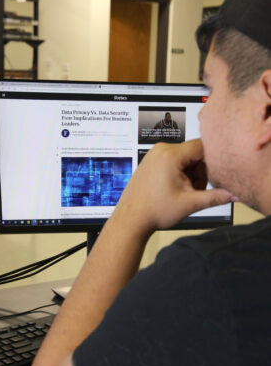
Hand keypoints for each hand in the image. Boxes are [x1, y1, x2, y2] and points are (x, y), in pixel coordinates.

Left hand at [113, 139, 233, 235]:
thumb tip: (234, 194)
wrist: (130, 219)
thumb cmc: (153, 211)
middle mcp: (161, 150)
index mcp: (171, 155)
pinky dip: (180, 174)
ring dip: (190, 174)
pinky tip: (176, 189)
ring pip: (185, 158)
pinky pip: (174, 161)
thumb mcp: (190, 204)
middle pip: (194, 153)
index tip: (215, 177)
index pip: (203, 146)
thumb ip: (216, 197)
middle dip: (200, 172)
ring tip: (184, 193)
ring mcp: (155, 154)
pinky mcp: (152, 161)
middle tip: (195, 192)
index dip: (213, 162)